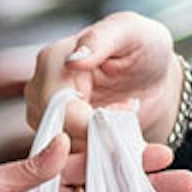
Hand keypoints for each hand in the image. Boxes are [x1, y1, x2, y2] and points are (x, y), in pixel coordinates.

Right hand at [28, 12, 183, 142]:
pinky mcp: (60, 138)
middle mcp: (39, 90)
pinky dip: (98, 155)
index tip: (124, 113)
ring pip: (61, 151)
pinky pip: (71, 159)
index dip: (87, 121)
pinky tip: (117, 135)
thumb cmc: (143, 48)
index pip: (57, 104)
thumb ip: (103, 39)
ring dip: (98, 146)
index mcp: (52, 61)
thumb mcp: (132, 32)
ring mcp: (46, 117)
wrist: (152, 77)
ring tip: (124, 121)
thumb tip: (75, 60)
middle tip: (128, 116)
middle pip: (55, 131)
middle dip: (95, 135)